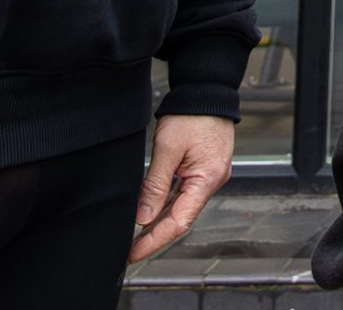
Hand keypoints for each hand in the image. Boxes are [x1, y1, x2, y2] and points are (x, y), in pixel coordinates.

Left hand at [130, 114, 234, 262]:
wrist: (206, 90)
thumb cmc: (191, 114)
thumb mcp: (167, 149)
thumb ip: (155, 185)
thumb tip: (143, 217)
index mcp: (207, 179)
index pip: (179, 221)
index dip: (155, 240)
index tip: (134, 253)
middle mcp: (212, 181)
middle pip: (181, 217)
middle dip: (155, 235)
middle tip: (130, 250)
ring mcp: (209, 175)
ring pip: (182, 206)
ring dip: (160, 221)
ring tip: (136, 236)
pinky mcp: (204, 168)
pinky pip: (184, 193)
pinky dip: (167, 204)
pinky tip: (151, 212)